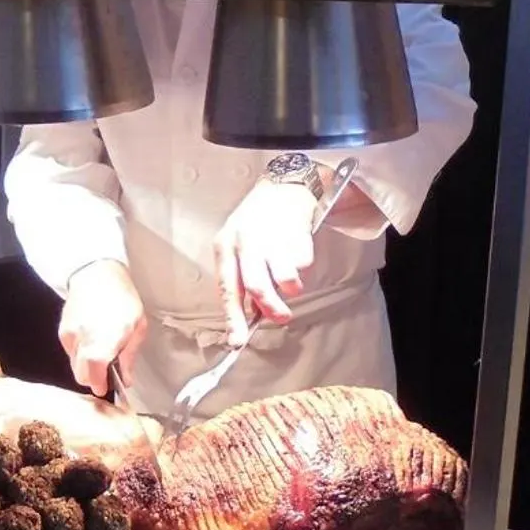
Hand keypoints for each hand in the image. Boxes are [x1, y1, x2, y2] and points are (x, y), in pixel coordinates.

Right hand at [60, 260, 147, 397]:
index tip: (107, 387)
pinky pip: (70, 352)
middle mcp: (84, 338)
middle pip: (81, 375)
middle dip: (93, 378)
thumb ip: (130, 356)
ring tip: (101, 349)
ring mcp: (70, 335)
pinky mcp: (62, 332)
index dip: (99, 385)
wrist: (97, 274)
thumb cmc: (122, 298)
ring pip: (75, 365)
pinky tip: (91, 338)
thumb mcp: (138, 326)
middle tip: (107, 369)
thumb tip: (125, 379)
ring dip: (87, 364)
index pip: (94, 373)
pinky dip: (80, 352)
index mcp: (106, 337)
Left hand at [213, 179, 318, 345]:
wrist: (283, 188)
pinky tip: (296, 250)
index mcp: (225, 246)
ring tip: (291, 278)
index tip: (237, 341)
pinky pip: (303, 264)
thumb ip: (244, 279)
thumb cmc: (256, 223)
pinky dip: (303, 266)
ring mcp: (272, 236)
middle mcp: (245, 241)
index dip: (233, 318)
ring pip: (286, 279)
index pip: (228, 289)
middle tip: (281, 316)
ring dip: (292, 287)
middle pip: (258, 286)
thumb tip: (254, 314)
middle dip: (272, 308)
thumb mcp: (239, 247)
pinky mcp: (296, 232)